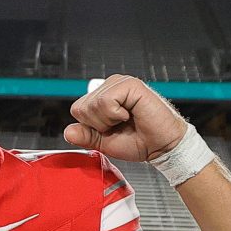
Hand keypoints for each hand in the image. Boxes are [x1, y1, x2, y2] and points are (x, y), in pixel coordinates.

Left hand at [63, 75, 188, 161]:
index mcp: (103, 97)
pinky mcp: (130, 84)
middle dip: (99, 125)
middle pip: (82, 108)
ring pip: (93, 105)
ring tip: (127, 120)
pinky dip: (115, 115)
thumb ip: (86, 136)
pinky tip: (130, 114)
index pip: (78, 110)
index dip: (92, 127)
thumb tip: (68, 131)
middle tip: (121, 126)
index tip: (112, 130)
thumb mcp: (105, 142)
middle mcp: (110, 86)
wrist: (162, 147)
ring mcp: (120, 83)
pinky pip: (106, 102)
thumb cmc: (140, 142)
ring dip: (108, 121)